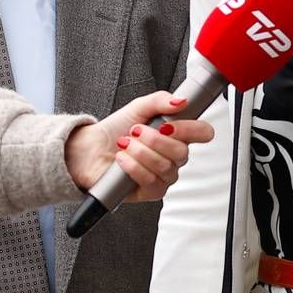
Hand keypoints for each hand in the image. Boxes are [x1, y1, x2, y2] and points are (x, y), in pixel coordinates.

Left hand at [66, 91, 213, 202]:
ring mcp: (163, 176)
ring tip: (125, 144)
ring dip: (140, 152)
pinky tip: (122, 160)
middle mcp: (173, 157)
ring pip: (165, 167)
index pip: (202, 133)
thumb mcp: (138, 108)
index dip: (190, 129)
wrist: (89, 148)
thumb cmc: (115, 130)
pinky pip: (151, 182)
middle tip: (136, 132)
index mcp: (176, 135)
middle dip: (154, 140)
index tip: (168, 124)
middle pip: (182, 152)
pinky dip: (133, 167)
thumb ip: (160, 100)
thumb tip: (180, 101)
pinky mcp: (149, 191)